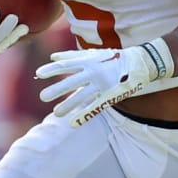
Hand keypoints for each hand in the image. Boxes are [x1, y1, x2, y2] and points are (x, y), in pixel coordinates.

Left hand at [36, 44, 166, 125]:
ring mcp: (101, 84)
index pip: (66, 65)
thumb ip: (72, 56)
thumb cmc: (112, 58)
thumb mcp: (92, 54)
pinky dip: (84, 115)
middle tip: (42, 97)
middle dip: (57, 89)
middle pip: (71, 81)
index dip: (53, 69)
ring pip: (82, 96)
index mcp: (88, 61)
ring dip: (68, 105)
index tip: (39, 74)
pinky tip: (73, 123)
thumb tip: (52, 57)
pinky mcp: (110, 95)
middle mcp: (93, 72)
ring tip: (56, 113)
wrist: (138, 63)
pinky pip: (95, 107)